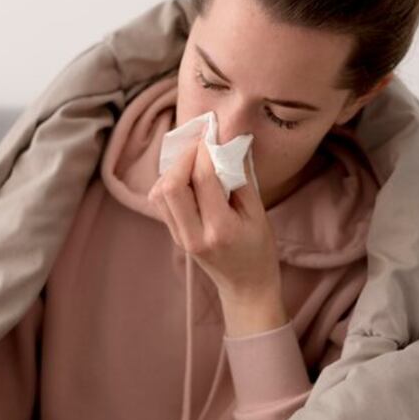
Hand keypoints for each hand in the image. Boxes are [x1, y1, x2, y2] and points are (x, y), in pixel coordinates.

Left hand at [147, 129, 281, 304]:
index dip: (205, 149)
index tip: (213, 132)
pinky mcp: (174, 235)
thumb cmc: (259, 250)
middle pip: (171, 186)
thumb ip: (240, 178)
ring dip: (173, 169)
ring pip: (159, 193)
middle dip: (183, 157)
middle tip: (200, 144)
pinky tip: (187, 176)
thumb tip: (227, 143)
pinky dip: (170, 182)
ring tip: (193, 159)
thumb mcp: (258, 214)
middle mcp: (193, 235)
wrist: (245, 287)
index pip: (203, 178)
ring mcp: (180, 237)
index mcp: (220, 229)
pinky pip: (161, 202)